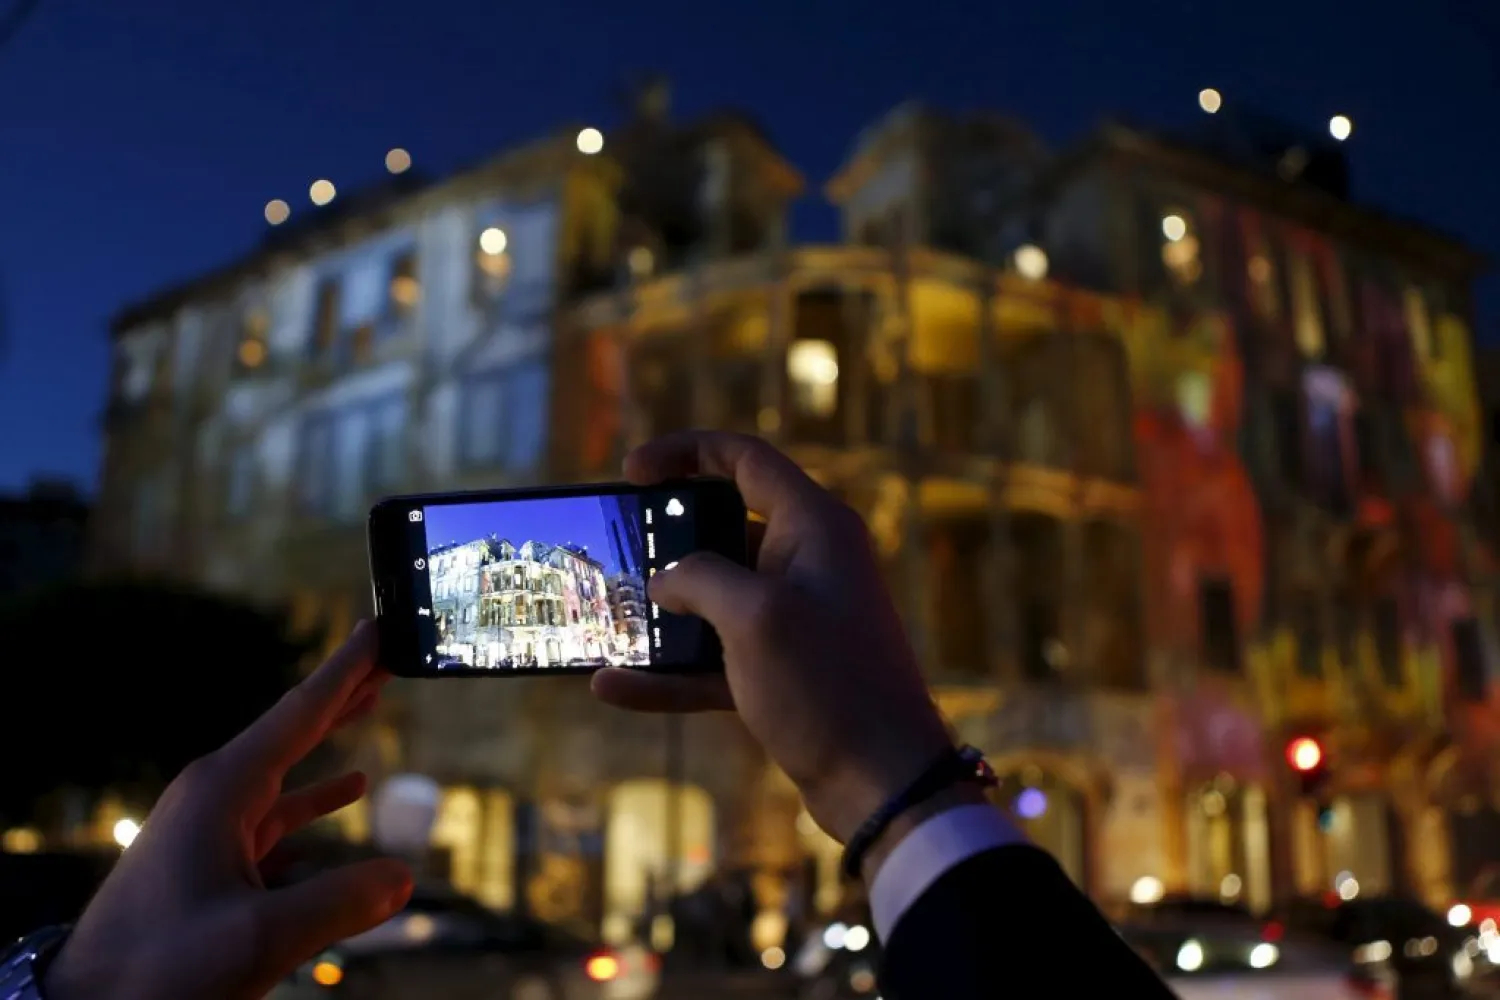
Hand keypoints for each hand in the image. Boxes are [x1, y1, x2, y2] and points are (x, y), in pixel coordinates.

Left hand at [45, 621, 412, 999]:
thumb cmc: (158, 969)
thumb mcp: (258, 936)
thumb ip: (339, 902)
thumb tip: (402, 877)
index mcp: (221, 790)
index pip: (299, 714)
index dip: (344, 671)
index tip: (377, 628)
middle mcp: (213, 796)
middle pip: (292, 729)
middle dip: (342, 691)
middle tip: (384, 653)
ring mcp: (207, 828)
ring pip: (286, 770)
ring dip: (330, 738)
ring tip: (368, 706)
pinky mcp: (208, 861)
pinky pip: (275, 815)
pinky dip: (315, 797)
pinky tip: (345, 794)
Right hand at [591, 432, 952, 844]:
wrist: (883, 782)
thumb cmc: (828, 686)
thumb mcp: (754, 617)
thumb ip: (699, 579)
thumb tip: (666, 581)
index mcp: (814, 527)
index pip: (745, 460)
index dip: (686, 452)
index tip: (632, 470)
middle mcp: (808, 563)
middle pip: (722, 529)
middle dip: (664, 542)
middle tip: (613, 553)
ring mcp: (795, 619)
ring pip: (713, 599)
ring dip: (660, 613)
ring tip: (603, 620)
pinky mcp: (782, 670)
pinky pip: (714, 659)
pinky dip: (669, 671)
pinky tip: (615, 685)